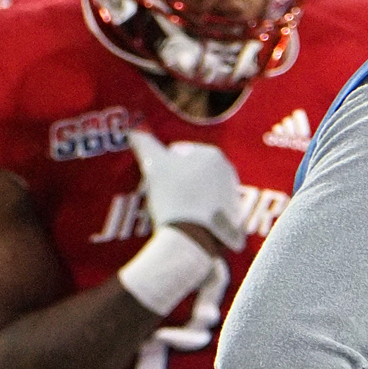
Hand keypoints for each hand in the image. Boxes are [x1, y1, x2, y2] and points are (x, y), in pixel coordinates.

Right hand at [128, 130, 246, 250]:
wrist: (191, 237)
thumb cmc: (173, 196)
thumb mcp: (153, 164)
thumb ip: (144, 143)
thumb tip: (133, 131)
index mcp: (213, 155)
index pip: (181, 152)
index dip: (165, 164)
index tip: (159, 180)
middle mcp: (229, 172)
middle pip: (194, 171)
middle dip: (179, 179)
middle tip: (165, 194)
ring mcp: (233, 195)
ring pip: (203, 190)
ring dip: (190, 195)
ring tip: (175, 208)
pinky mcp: (234, 218)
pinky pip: (211, 210)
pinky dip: (199, 212)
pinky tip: (188, 221)